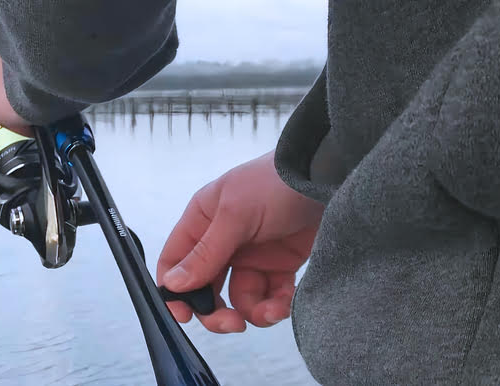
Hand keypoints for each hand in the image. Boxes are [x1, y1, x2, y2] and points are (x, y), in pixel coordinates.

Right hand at [157, 150, 323, 332]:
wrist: (327, 176)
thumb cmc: (274, 183)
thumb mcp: (235, 215)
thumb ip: (206, 253)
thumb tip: (172, 285)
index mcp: (201, 222)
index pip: (174, 263)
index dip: (174, 291)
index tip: (184, 315)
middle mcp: (222, 241)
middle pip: (205, 288)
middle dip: (216, 310)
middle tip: (232, 323)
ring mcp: (251, 255)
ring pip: (240, 298)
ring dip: (254, 311)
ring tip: (273, 310)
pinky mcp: (279, 265)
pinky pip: (270, 296)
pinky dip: (276, 305)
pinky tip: (286, 301)